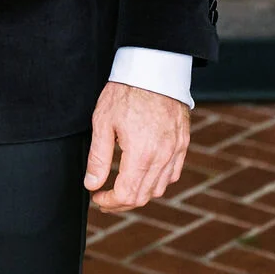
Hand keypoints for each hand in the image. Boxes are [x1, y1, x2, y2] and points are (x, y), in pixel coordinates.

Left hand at [84, 81, 189, 213]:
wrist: (154, 70)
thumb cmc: (126, 92)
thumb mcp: (103, 122)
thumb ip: (98, 157)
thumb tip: (92, 184)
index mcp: (141, 154)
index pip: (126, 194)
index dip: (109, 201)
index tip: (97, 197)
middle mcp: (162, 157)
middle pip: (143, 196)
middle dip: (121, 202)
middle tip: (105, 198)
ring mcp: (175, 151)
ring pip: (159, 188)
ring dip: (139, 194)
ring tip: (121, 188)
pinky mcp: (182, 144)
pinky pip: (172, 174)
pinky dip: (156, 182)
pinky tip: (142, 176)